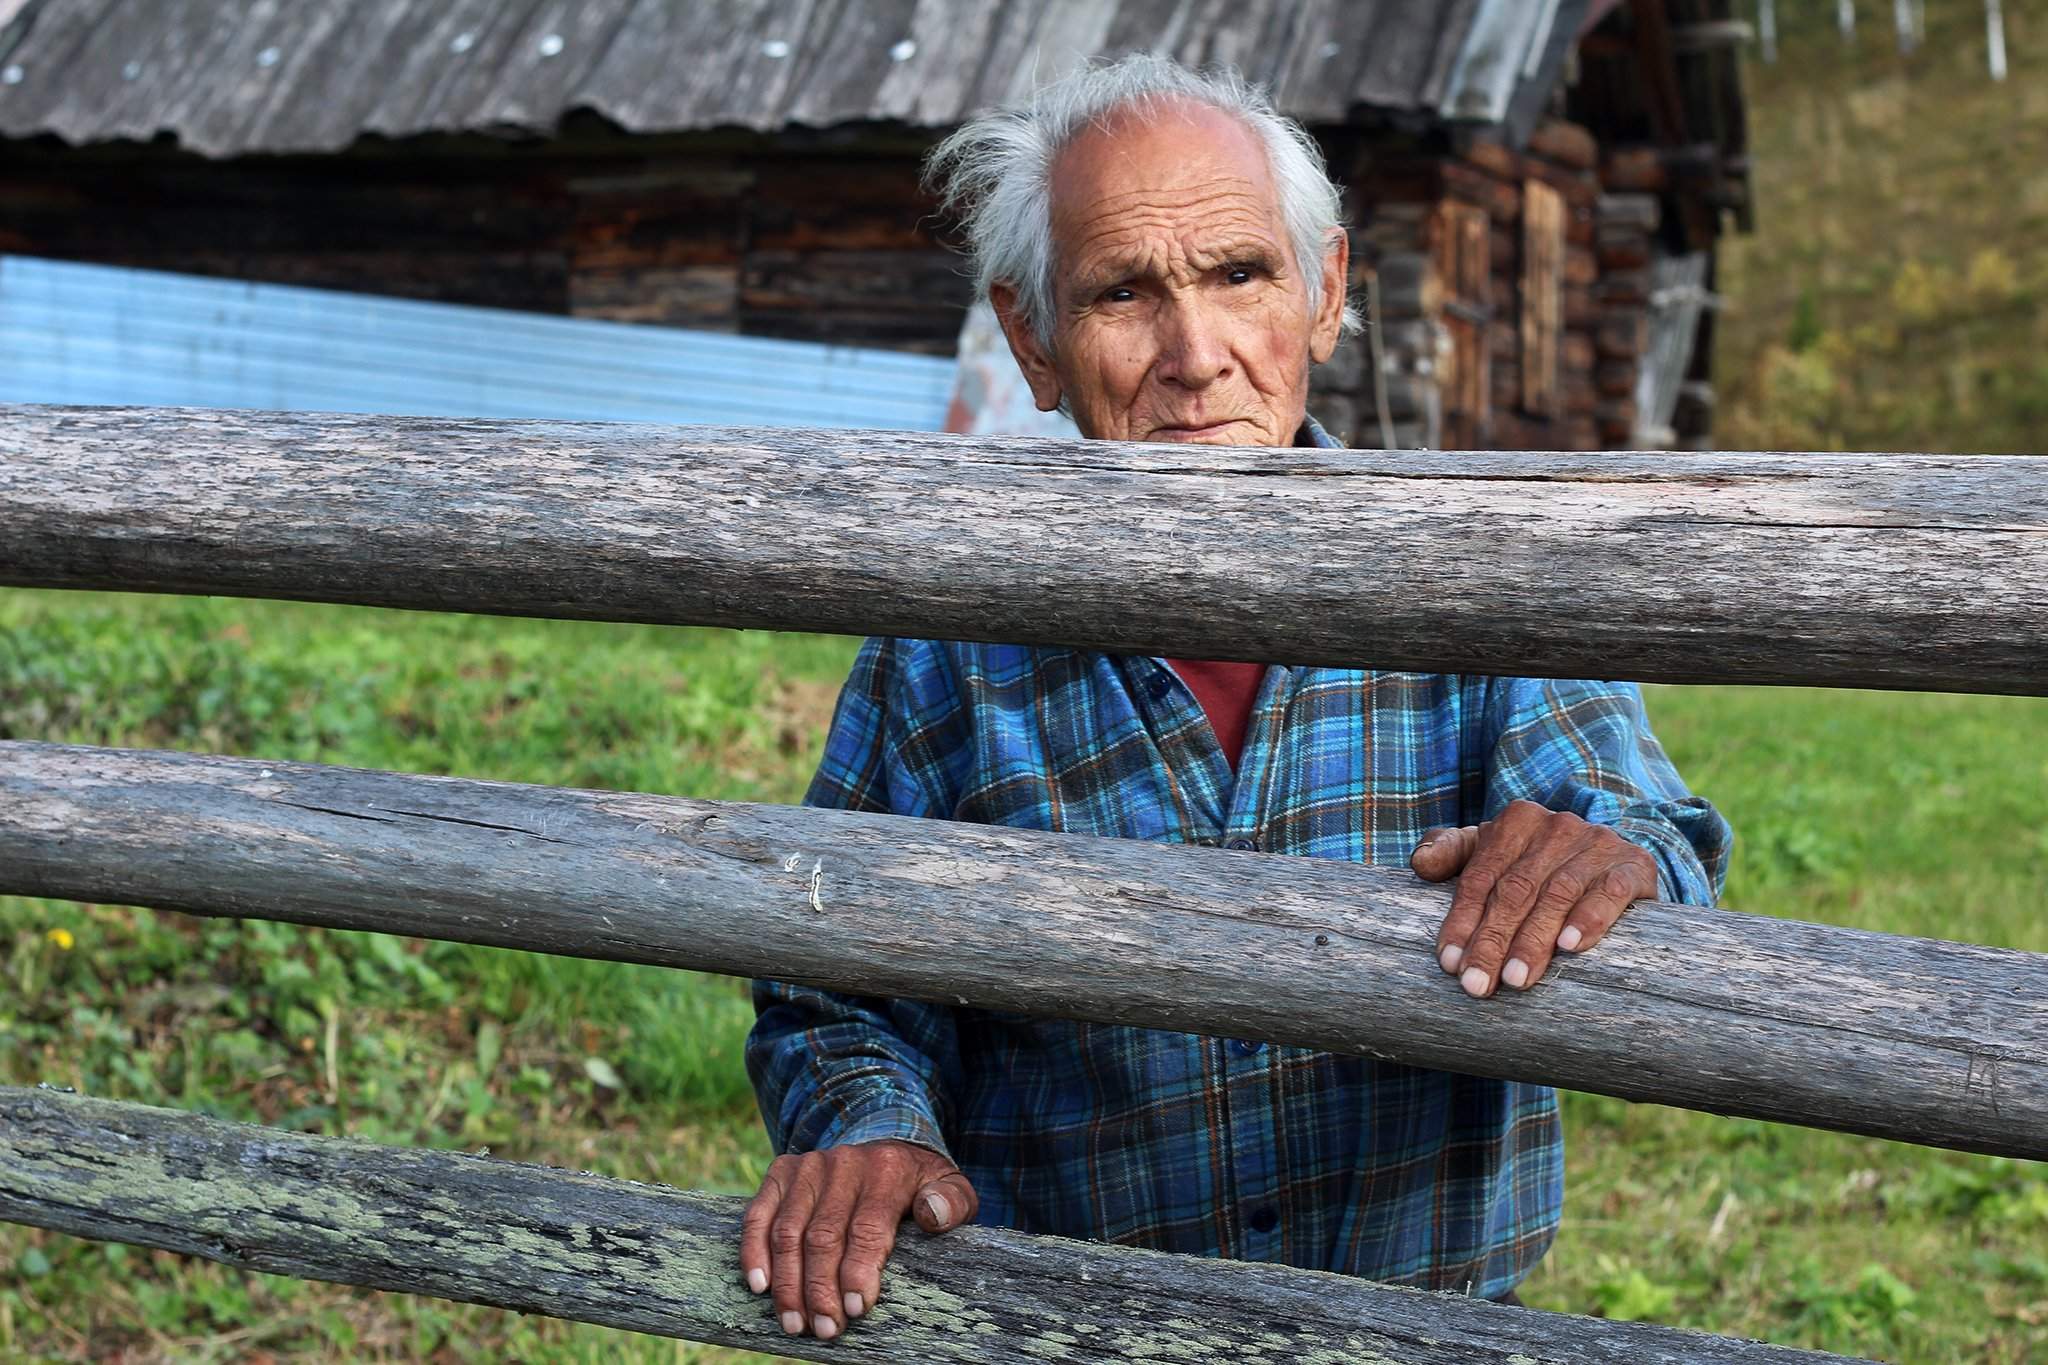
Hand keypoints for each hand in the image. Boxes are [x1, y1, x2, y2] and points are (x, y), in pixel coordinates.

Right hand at [739, 1138, 976, 1340]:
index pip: (867, 1227)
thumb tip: (933, 1216)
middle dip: (821, 1290)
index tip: (855, 1310)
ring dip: (788, 1283)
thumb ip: (952, 1203)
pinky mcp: (782, 1171)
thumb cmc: (918, 1184)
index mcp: (887, 1170)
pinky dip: (754, 1251)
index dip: (858, 1272)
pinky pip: (759, 1214)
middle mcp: (843, 1163)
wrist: (884, 1142)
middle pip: (823, 1236)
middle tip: (824, 1329)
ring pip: (788, 1231)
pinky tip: (760, 1286)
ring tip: (794, 1323)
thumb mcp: (951, 1187)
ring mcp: (808, 1167)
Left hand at [1409, 800, 1657, 998]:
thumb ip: (1452, 853)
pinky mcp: (1633, 866)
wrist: (1617, 860)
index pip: (1481, 876)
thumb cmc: (1540, 864)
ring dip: (1534, 940)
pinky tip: (1570, 947)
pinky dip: (1589, 919)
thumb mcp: (1494, 851)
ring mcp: (1598, 843)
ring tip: (1516, 979)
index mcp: (1517, 820)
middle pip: (1516, 890)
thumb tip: (1420, 864)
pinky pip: (1609, 893)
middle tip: (1478, 984)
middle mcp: (1557, 826)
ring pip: (1557, 895)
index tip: (1450, 963)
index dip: (1462, 920)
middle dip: (1493, 941)